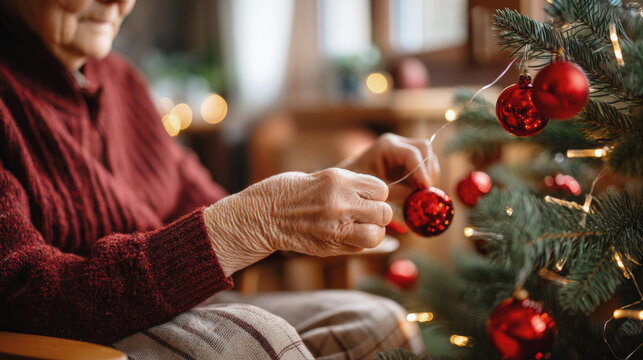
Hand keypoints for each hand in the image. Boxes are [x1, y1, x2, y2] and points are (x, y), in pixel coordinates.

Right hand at [204, 168, 392, 275]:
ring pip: (376, 234)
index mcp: (338, 179)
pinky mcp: (330, 245)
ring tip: (357, 229)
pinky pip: (360, 248)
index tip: (364, 198)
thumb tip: (382, 198)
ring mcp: (335, 225)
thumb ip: (350, 188)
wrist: (261, 216)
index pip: (380, 189)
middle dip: (377, 215)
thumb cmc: (290, 193)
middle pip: (383, 212)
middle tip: (363, 216)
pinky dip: (357, 244)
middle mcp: (340, 201)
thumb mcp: (322, 179)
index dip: (375, 195)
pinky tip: (342, 237)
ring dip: (372, 232)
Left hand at [337, 133, 439, 202]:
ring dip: (429, 174)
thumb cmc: (357, 184)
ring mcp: (404, 149)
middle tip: (424, 190)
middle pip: (425, 149)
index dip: (421, 171)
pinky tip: (417, 189)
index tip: (424, 188)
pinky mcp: (408, 159)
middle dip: (428, 170)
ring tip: (420, 191)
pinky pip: (426, 164)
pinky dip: (426, 176)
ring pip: (429, 156)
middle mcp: (397, 144)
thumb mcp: (375, 189)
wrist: (349, 181)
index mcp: (386, 147)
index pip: (412, 154)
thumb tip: (419, 196)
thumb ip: (397, 192)